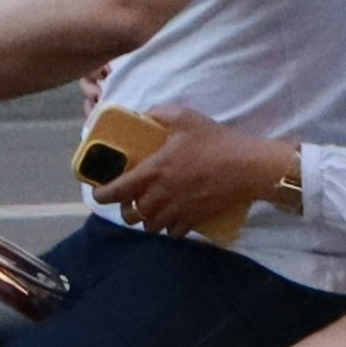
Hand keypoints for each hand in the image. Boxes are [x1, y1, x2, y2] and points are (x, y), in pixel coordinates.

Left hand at [96, 105, 295, 238]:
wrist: (247, 168)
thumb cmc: (214, 141)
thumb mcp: (184, 117)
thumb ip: (159, 113)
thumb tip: (143, 114)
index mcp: (152, 172)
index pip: (115, 191)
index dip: (101, 195)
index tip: (99, 192)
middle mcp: (160, 197)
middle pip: (130, 216)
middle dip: (126, 209)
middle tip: (131, 198)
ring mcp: (177, 212)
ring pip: (150, 227)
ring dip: (147, 219)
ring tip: (152, 208)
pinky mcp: (194, 220)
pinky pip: (173, 233)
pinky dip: (168, 228)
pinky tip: (172, 217)